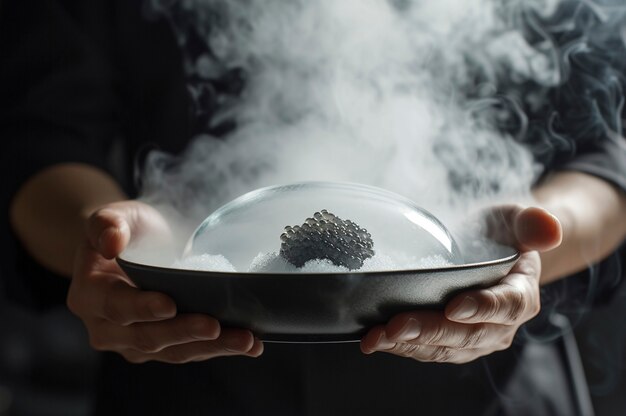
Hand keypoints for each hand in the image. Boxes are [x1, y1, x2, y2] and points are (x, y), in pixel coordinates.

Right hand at [67, 200, 262, 362]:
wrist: (139, 247)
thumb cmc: (127, 230)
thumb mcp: (115, 216)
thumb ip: (106, 224)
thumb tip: (111, 243)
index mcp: (89, 296)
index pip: (115, 306)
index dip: (142, 308)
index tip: (170, 305)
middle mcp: (107, 328)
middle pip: (147, 337)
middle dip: (184, 332)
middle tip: (216, 326)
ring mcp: (135, 343)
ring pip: (174, 351)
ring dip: (211, 348)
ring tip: (245, 340)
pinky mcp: (164, 347)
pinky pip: (191, 352)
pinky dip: (219, 349)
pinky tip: (249, 344)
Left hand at [360, 206, 561, 363]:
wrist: (489, 252)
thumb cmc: (500, 234)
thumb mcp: (515, 219)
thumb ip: (530, 223)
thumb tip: (549, 228)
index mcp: (521, 295)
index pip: (507, 305)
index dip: (481, 308)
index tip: (454, 307)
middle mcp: (500, 325)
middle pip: (467, 334)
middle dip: (430, 331)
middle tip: (396, 326)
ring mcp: (474, 338)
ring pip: (444, 348)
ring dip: (409, 345)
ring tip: (377, 338)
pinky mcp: (450, 343)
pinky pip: (428, 350)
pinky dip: (402, 347)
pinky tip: (376, 340)